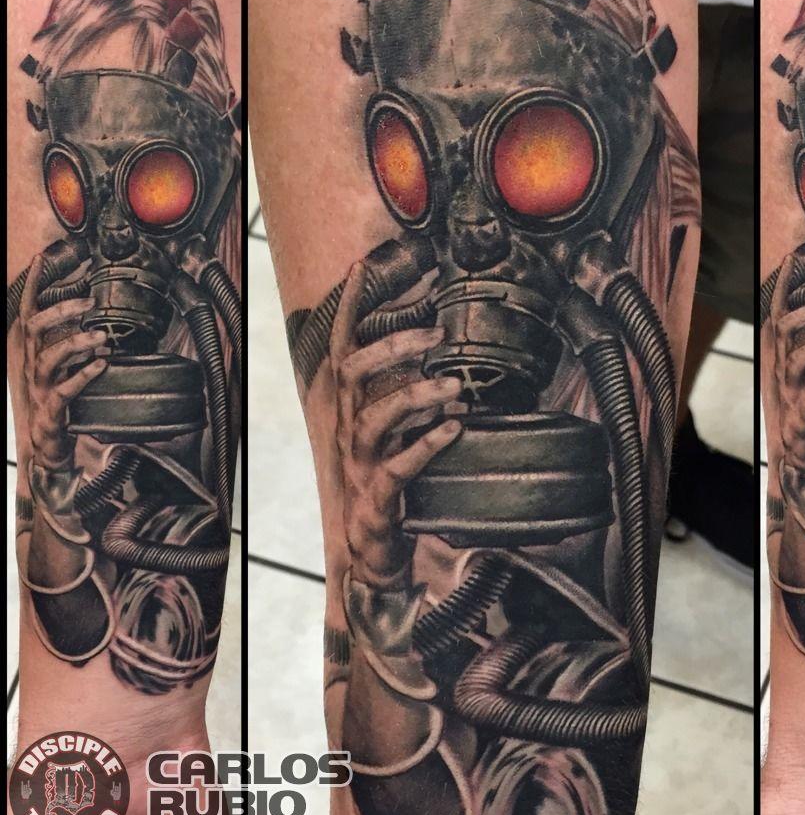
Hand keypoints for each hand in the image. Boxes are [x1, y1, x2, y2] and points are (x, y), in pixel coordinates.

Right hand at [20, 255, 107, 470]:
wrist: (50, 440)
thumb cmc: (58, 398)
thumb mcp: (63, 365)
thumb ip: (72, 342)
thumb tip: (94, 321)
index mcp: (32, 351)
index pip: (26, 312)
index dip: (32, 286)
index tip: (40, 260)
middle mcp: (31, 364)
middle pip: (35, 328)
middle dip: (60, 310)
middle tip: (89, 302)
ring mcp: (38, 387)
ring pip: (48, 357)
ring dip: (76, 343)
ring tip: (102, 337)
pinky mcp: (51, 408)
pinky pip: (64, 389)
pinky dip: (83, 375)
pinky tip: (101, 365)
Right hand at [330, 262, 461, 589]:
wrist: (374, 545)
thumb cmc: (387, 479)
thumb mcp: (393, 429)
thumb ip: (404, 393)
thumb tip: (437, 358)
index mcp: (350, 408)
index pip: (341, 349)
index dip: (348, 310)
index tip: (360, 269)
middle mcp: (348, 428)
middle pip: (354, 373)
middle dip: (393, 346)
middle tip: (438, 334)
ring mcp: (359, 463)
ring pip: (372, 417)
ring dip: (415, 395)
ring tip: (454, 387)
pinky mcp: (378, 494)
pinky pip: (397, 466)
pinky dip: (426, 444)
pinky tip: (454, 429)